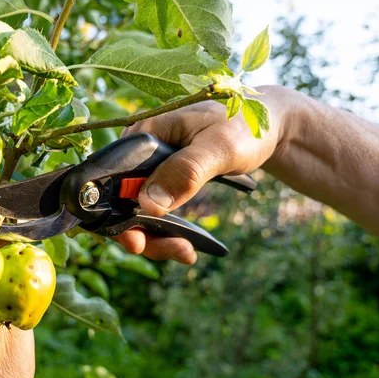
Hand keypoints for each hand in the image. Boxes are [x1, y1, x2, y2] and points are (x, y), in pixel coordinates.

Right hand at [116, 85, 293, 263]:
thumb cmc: (245, 125)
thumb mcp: (220, 147)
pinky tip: (188, 248)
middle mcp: (140, 153)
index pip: (112, 178)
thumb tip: (149, 205)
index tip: (136, 240)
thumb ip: (185, 172)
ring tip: (186, 252)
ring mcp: (152, 169)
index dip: (114, 213)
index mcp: (144, 134)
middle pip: (120, 202)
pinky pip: (156, 212)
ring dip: (157, 239)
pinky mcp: (165, 182)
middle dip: (141, 233)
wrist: (267, 126)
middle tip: (175, 250)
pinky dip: (167, 233)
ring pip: (138, 213)